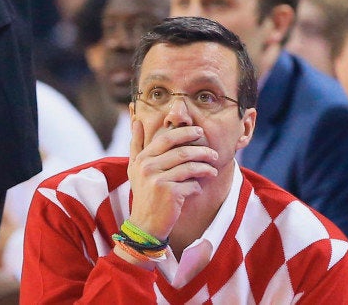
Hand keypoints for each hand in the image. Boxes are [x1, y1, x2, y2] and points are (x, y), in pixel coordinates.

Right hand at [126, 121, 218, 239]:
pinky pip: (192, 185)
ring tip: (213, 171)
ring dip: (206, 168)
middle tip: (213, 154)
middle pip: (182, 152)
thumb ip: (136, 145)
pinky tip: (198, 189)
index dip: (185, 133)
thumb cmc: (144, 194)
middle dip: (202, 151)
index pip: (167, 139)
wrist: (145, 224)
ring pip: (190, 168)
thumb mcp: (134, 169)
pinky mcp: (170, 194)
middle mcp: (148, 168)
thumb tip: (136, 121)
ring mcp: (158, 181)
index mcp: (142, 159)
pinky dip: (198, 186)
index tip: (199, 132)